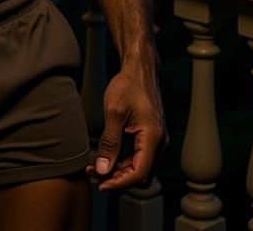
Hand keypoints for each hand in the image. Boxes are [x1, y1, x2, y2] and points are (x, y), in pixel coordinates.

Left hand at [86, 58, 167, 191]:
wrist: (139, 69)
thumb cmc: (128, 85)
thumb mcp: (114, 113)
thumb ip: (109, 143)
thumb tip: (102, 169)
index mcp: (153, 137)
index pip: (139, 172)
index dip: (119, 183)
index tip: (100, 183)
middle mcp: (159, 142)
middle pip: (140, 175)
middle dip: (117, 179)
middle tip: (93, 175)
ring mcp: (156, 140)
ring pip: (139, 168)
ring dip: (119, 171)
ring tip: (95, 167)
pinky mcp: (150, 137)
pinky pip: (138, 157)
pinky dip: (123, 162)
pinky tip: (106, 158)